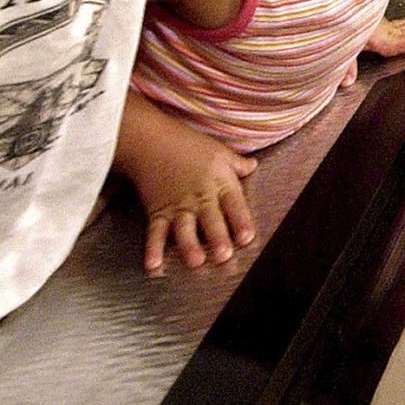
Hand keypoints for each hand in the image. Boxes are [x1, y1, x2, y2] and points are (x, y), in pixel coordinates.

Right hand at [123, 113, 256, 271]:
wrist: (150, 139)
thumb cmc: (187, 143)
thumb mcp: (218, 151)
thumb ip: (237, 164)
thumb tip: (253, 166)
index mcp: (219, 183)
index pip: (234, 204)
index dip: (241, 221)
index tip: (247, 237)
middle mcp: (200, 197)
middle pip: (211, 220)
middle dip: (217, 237)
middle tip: (223, 255)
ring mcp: (178, 206)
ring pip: (185, 228)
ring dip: (189, 245)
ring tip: (195, 261)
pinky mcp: (157, 211)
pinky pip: (155, 231)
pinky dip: (153, 248)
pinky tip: (153, 264)